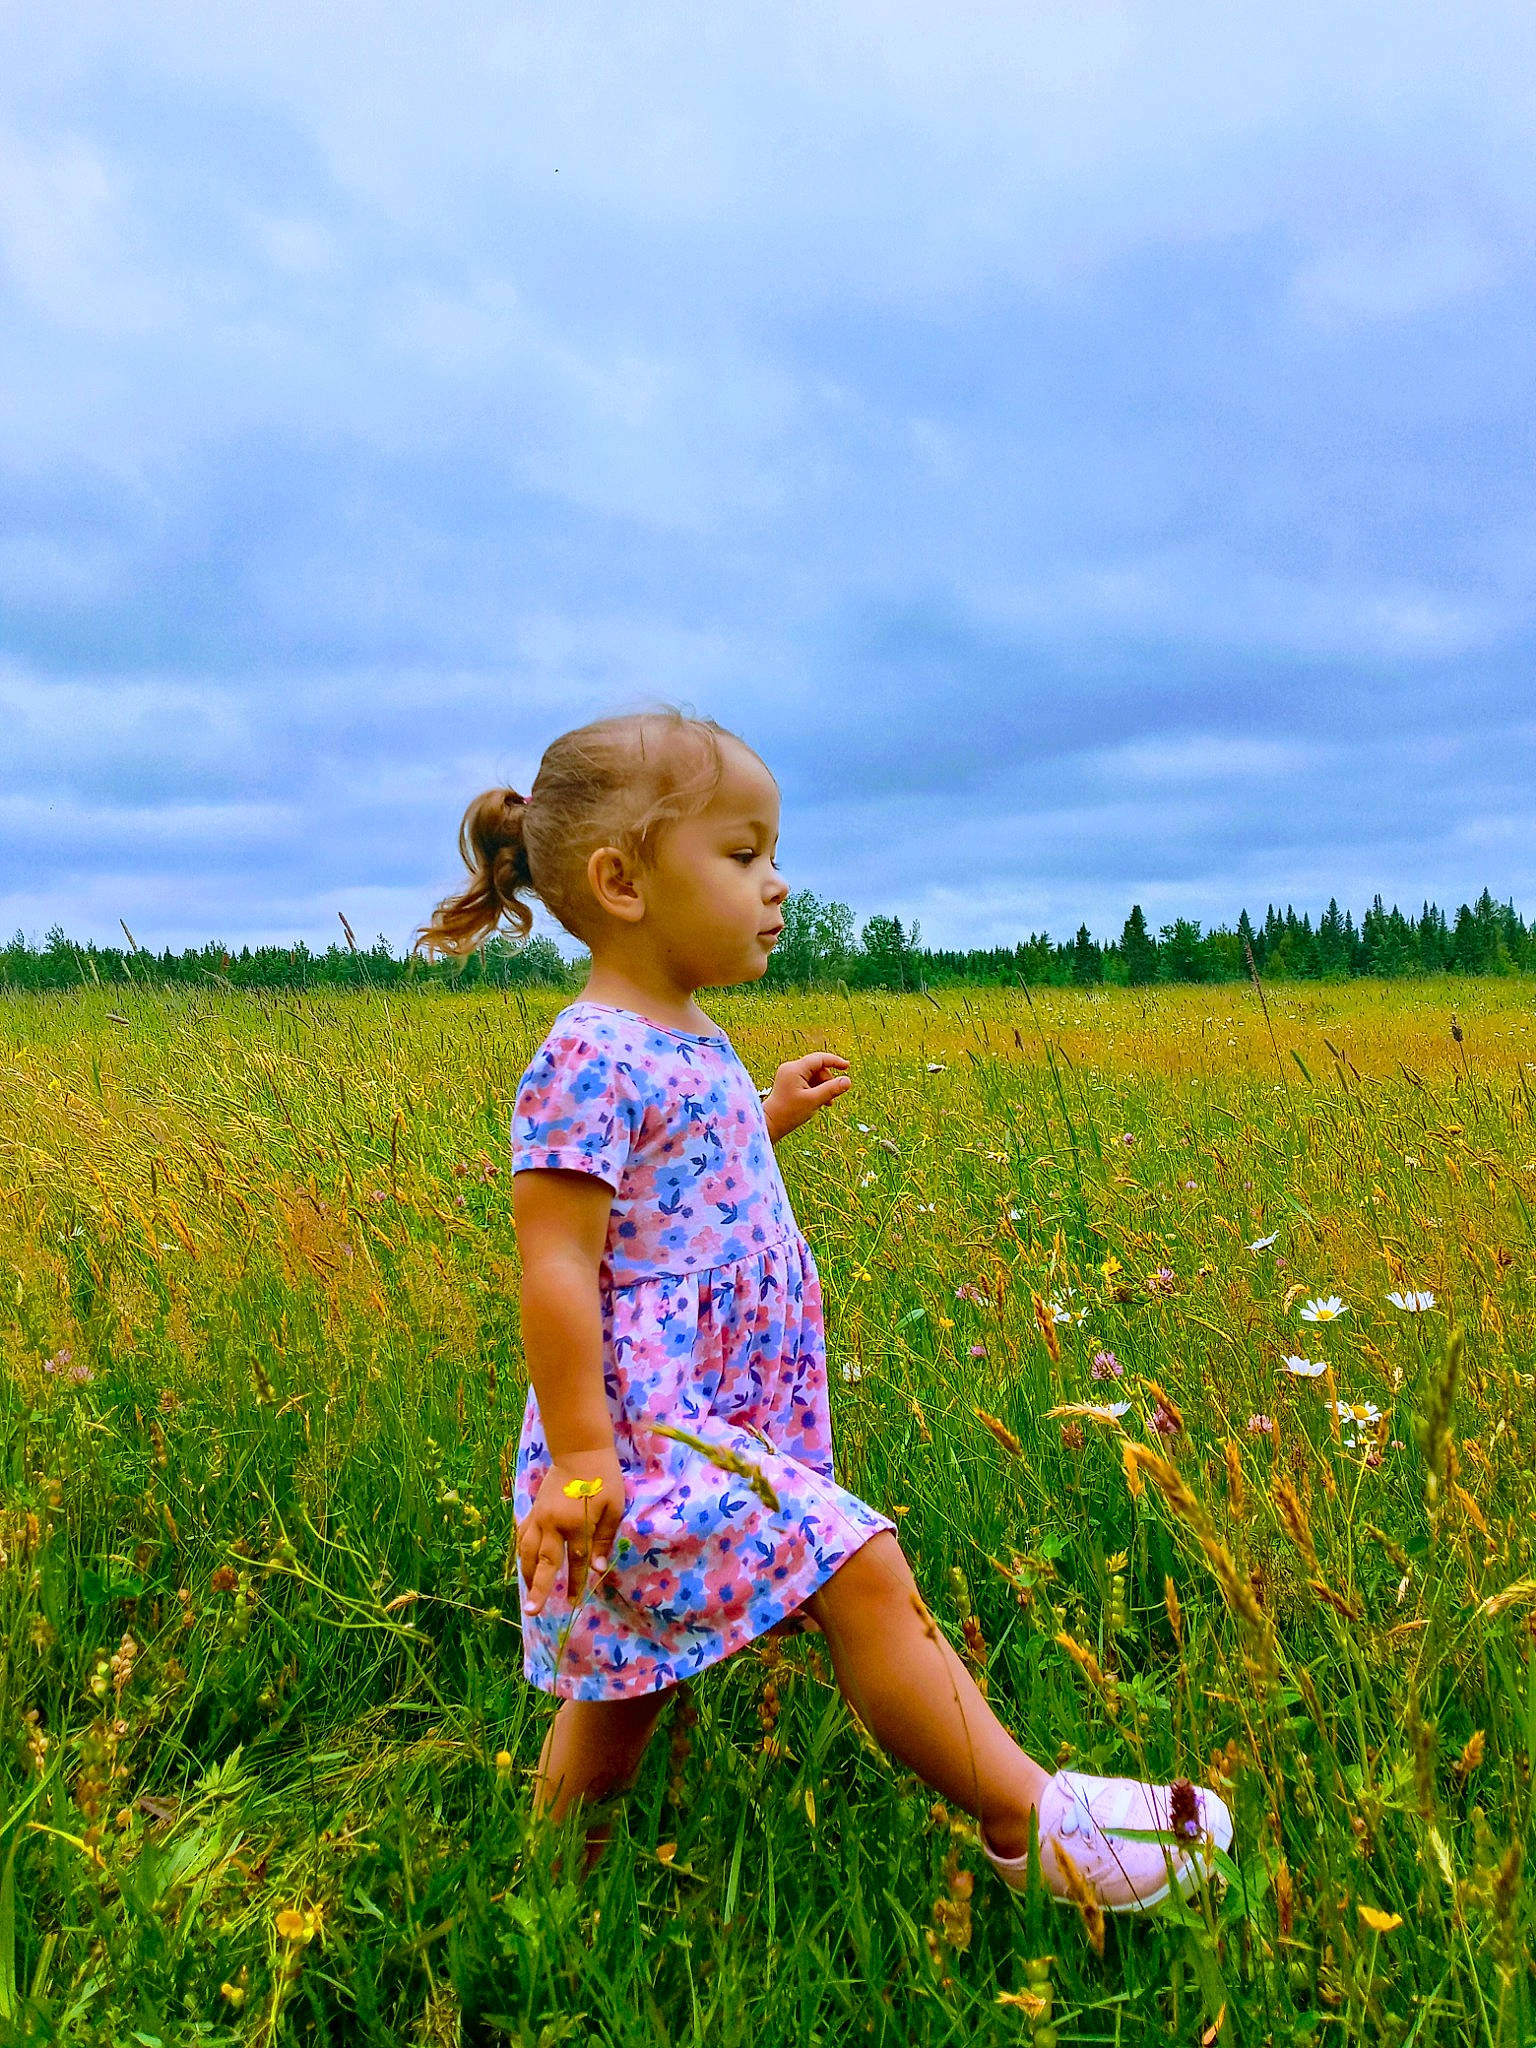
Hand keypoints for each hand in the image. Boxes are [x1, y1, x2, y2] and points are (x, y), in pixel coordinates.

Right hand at [517, 1445, 625, 1614]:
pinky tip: (525, 1562)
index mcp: (575, 1523)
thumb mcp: (612, 1507)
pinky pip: (523, 1535)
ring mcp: (539, 1516)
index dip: (574, 1583)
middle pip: (543, 1562)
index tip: (573, 1602)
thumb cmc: (603, 1477)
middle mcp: (552, 1523)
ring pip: (527, 1550)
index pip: (574, 1561)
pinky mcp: (534, 1509)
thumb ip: (603, 1538)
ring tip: (528, 1592)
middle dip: (538, 1588)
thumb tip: (596, 1569)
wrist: (580, 1449)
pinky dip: (522, 1552)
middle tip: (532, 1611)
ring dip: (527, 1573)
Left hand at [763, 1052, 851, 1142]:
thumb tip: (847, 1081)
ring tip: (825, 1103)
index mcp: (795, 1069)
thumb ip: (831, 1089)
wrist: (770, 1124)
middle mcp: (791, 1068)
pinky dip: (815, 1089)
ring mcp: (789, 1075)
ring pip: (814, 1075)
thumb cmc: (789, 1112)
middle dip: (827, 1081)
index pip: (819, 1058)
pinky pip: (807, 1081)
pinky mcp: (789, 1082)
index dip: (835, 1061)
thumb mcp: (814, 1101)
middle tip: (831, 1098)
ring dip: (823, 1087)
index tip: (847, 1067)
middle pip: (817, 1068)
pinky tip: (818, 1102)